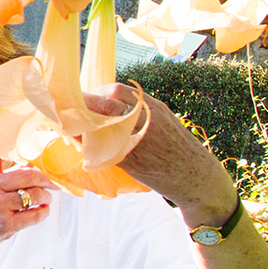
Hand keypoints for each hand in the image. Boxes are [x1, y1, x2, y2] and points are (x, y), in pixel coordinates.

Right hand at [0, 146, 54, 261]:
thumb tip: (23, 161)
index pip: (1, 153)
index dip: (22, 150)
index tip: (37, 152)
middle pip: (28, 175)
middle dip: (45, 178)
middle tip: (52, 181)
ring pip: (34, 195)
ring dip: (45, 196)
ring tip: (45, 197)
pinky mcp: (7, 225)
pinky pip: (34, 215)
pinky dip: (43, 212)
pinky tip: (42, 210)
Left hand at [84, 84, 237, 224]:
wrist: (198, 178)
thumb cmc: (178, 149)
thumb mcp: (164, 121)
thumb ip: (140, 111)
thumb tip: (110, 106)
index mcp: (153, 107)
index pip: (117, 90)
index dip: (96, 93)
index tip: (86, 100)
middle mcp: (145, 119)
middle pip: (105, 104)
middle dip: (82, 106)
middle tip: (69, 112)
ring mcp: (138, 139)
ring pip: (100, 126)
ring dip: (81, 126)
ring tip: (70, 128)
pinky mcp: (133, 161)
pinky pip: (103, 150)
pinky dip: (89, 147)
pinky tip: (80, 147)